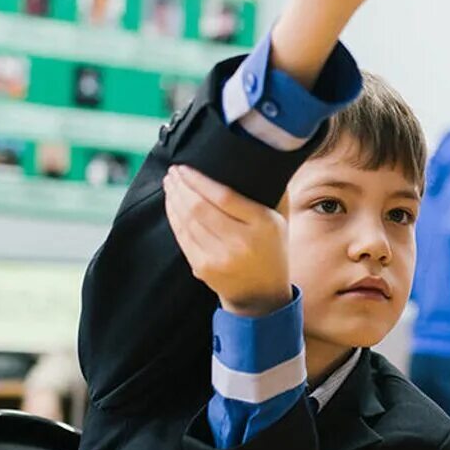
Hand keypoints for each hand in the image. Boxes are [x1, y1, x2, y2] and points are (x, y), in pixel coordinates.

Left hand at [163, 166, 289, 316]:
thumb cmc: (271, 249)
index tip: (185, 167)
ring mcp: (219, 257)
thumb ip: (273, 189)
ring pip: (188, 221)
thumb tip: (261, 154)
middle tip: (172, 171)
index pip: (224, 196)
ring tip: (170, 184)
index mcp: (262, 224)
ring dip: (174, 199)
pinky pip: (182, 237)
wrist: (262, 295)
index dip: (199, 180)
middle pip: (200, 208)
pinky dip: (173, 218)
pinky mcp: (203, 268)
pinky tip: (171, 204)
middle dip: (181, 186)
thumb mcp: (280, 219)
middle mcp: (240, 242)